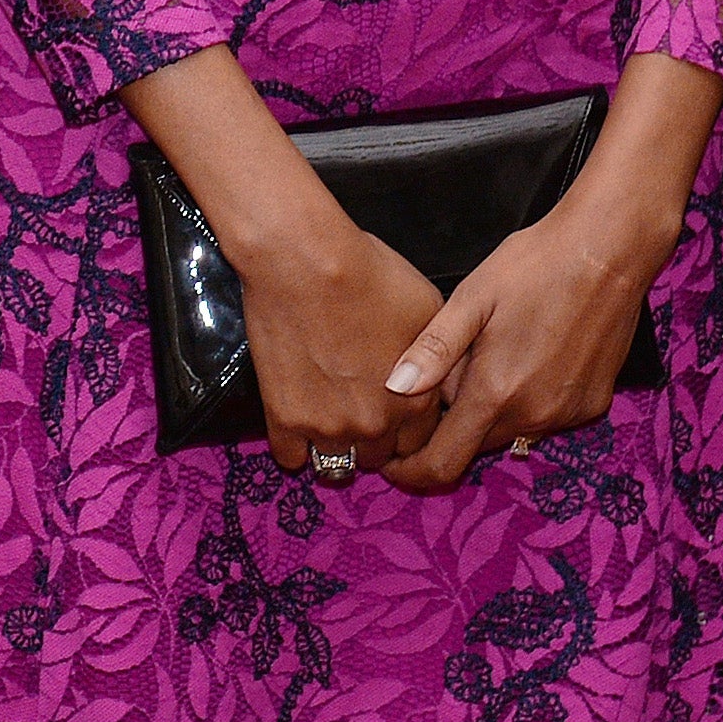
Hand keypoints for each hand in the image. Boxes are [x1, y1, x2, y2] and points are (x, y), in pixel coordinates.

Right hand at [241, 217, 445, 473]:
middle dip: (373, 435)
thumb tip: (435, 376)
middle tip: (356, 403)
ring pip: (338, 462)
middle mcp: (376, 425)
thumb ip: (437, 356)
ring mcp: (329, 427)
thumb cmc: (368, 272)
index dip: (405, 423)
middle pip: (380, 456)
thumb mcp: (429, 308)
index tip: (390, 407)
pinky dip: (294, 443)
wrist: (305, 259)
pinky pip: (291, 457)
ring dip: (335, 441)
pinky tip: (296, 417)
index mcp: (416, 402)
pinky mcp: (285, 419)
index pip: (420, 442)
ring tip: (326, 410)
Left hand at [380, 50, 722, 493]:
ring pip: (511, 429)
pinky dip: (527, 399)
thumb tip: (393, 390)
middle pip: (476, 443)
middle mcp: (533, 417)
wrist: (608, 251)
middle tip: (444, 371)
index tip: (391, 461)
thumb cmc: (531, 266)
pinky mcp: (593, 405)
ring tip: (488, 351)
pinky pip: (545, 416)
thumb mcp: (472, 299)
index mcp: (494, 394)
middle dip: (451, 425)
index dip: (413, 470)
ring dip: (490, 408)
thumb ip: (433, 349)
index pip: (444, 463)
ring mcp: (568, 415)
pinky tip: (528, 352)